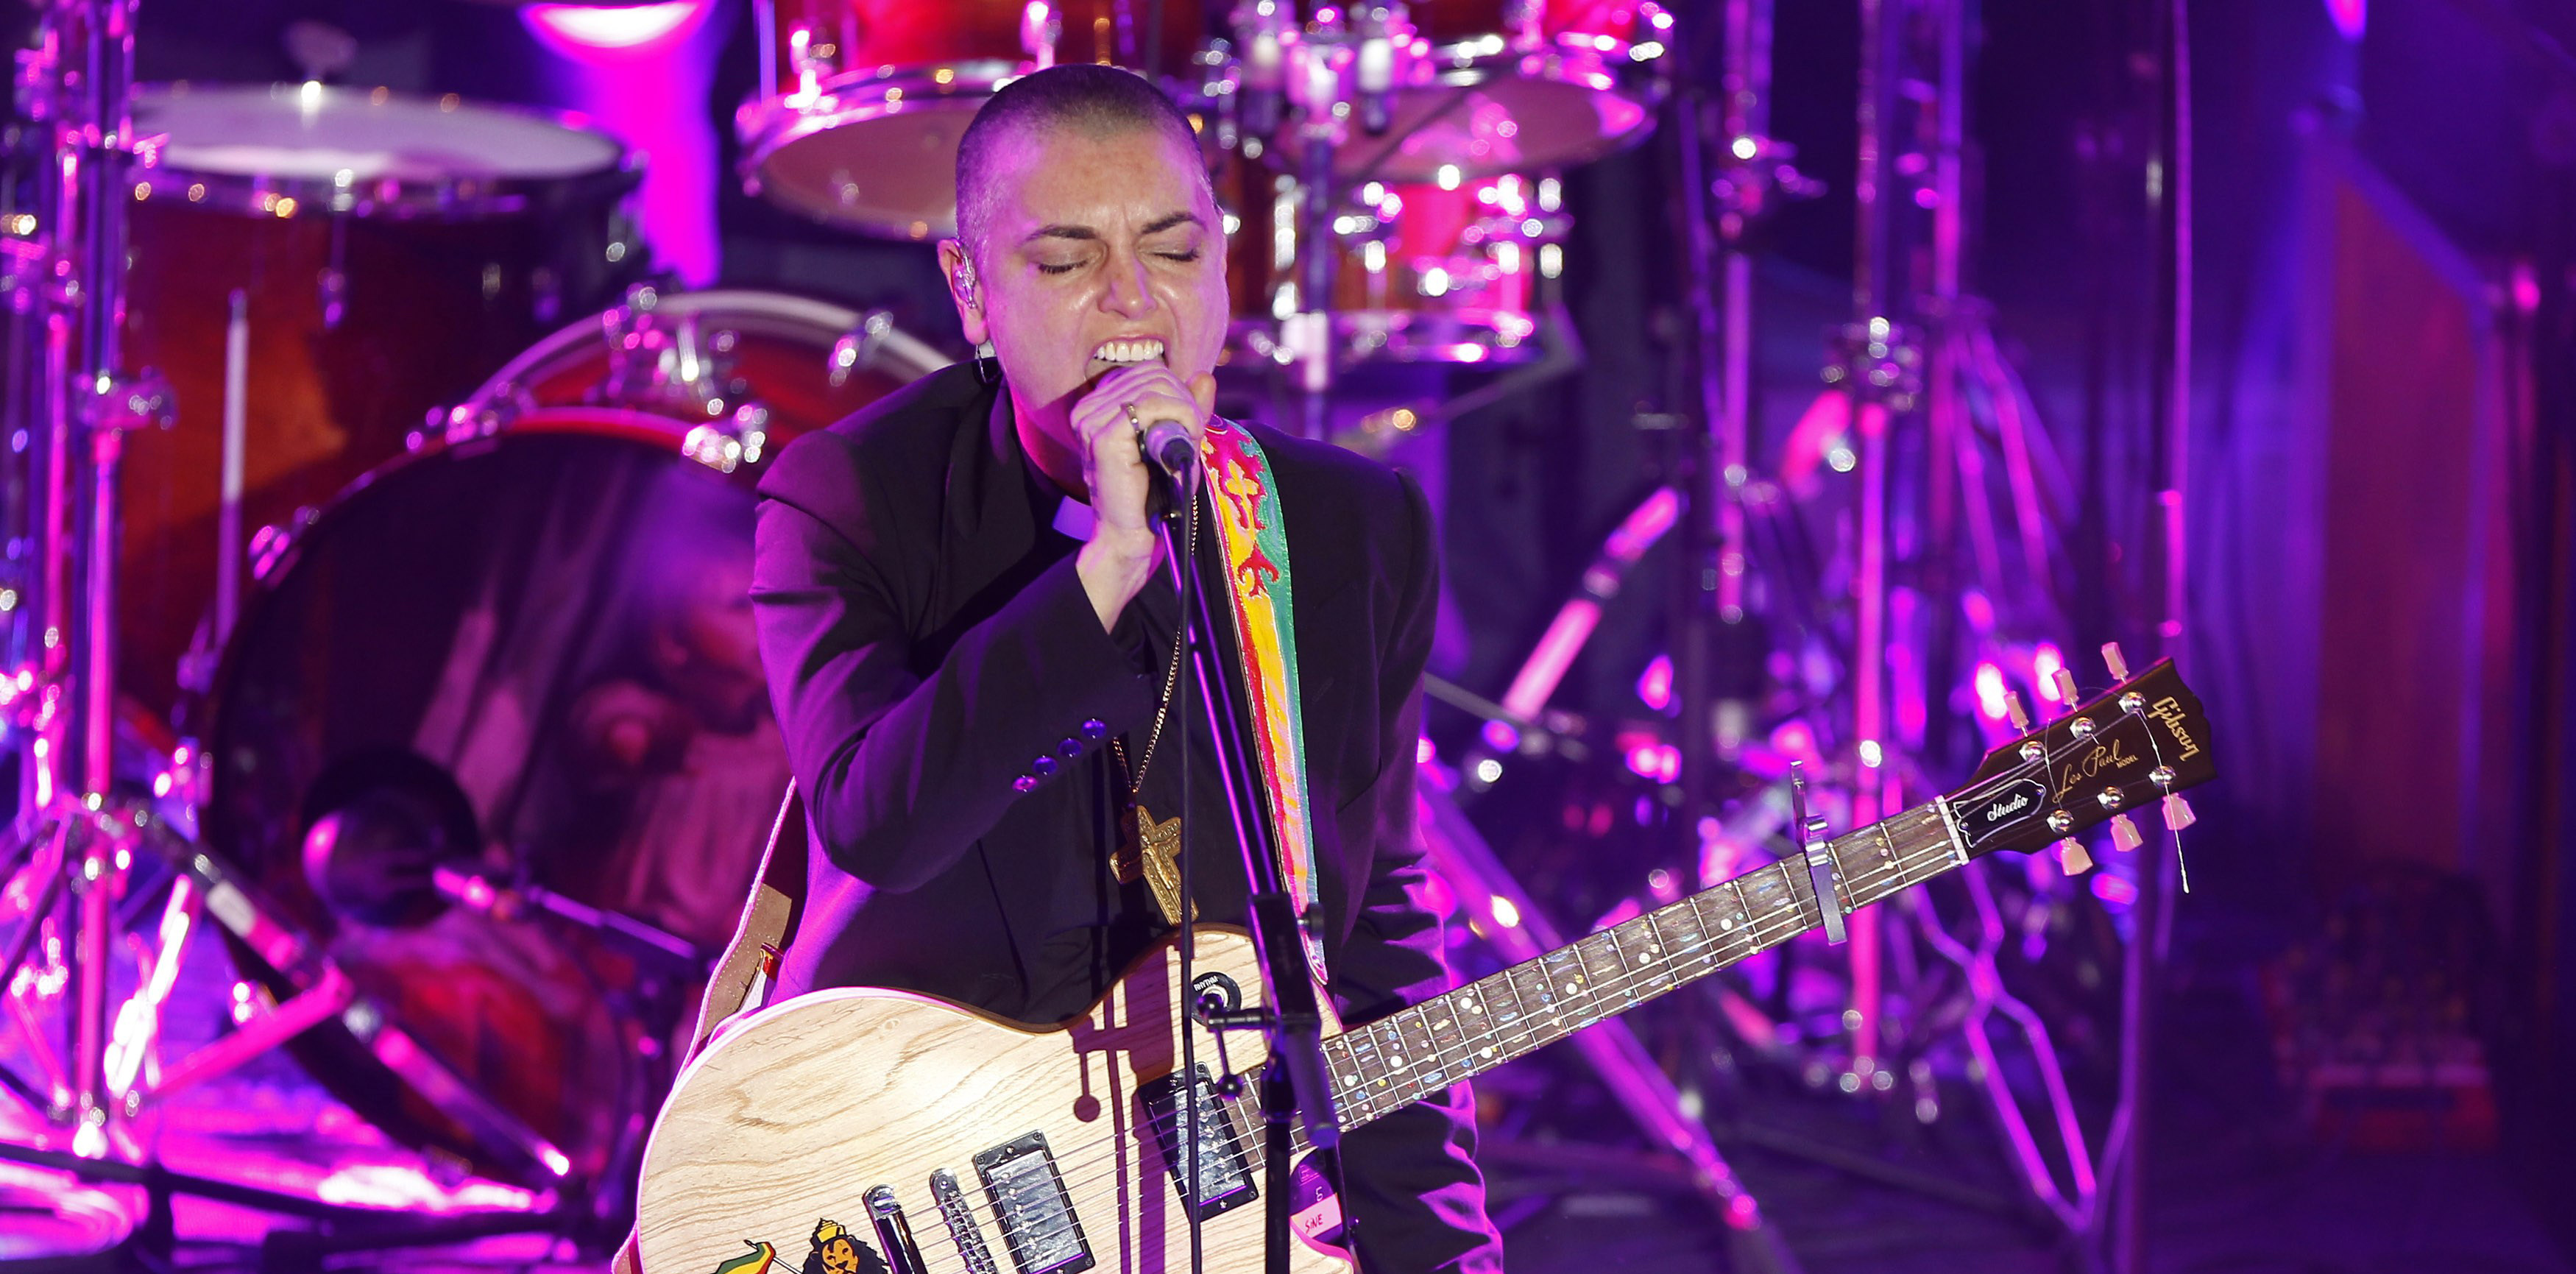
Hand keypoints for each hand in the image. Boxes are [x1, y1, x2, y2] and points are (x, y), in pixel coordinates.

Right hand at [1071, 365, 1215, 628]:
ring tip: (1188, 440)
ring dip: (1185, 409)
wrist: (1134, 537)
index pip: (1148, 371)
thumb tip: (1205, 377)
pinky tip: (1185, 438)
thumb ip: (1189, 407)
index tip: (1190, 423)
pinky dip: (1179, 415)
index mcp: (1100, 406)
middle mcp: (1089, 408)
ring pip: (1155, 385)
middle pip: (1153, 373)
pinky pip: (1150, 404)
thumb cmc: (1155, 495)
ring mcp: (1092, 421)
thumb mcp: (1177, 442)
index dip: (1178, 391)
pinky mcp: (1104, 438)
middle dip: (1185, 399)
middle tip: (1194, 433)